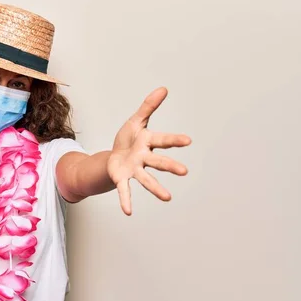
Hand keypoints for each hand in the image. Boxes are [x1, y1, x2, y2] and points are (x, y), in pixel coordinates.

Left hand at [107, 87, 191, 215]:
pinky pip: (125, 190)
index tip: (188, 141)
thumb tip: (163, 88)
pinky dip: (126, 200)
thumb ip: (148, 107)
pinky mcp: (122, 178)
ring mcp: (134, 170)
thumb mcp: (135, 121)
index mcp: (148, 142)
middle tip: (184, 171)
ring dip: (156, 189)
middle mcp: (144, 158)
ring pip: (146, 179)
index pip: (162, 140)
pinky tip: (128, 212)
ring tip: (167, 198)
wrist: (112, 157)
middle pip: (158, 162)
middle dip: (170, 165)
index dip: (174, 140)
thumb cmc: (127, 140)